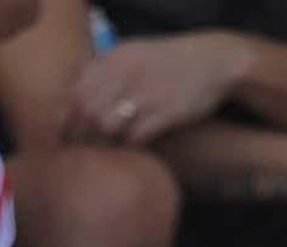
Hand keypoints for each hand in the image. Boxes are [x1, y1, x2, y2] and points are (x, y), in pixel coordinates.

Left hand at [66, 33, 249, 145]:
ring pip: (107, 125)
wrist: (216, 62)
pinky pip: (134, 137)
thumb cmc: (170, 64)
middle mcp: (128, 72)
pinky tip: (132, 150)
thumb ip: (105, 71)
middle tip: (87, 151)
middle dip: (84, 135)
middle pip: (88, 111)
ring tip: (108, 151)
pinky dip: (129, 147)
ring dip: (104, 143)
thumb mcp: (135, 55)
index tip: (71, 135)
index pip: (78, 91)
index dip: (70, 118)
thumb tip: (76, 96)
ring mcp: (147, 93)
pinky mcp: (166, 113)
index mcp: (117, 57)